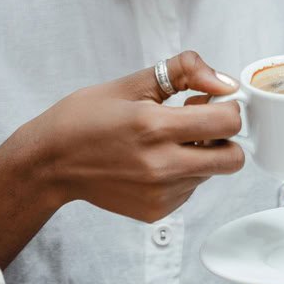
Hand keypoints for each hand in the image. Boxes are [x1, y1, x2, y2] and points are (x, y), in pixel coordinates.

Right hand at [23, 51, 245, 221]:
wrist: (50, 162)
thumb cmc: (86, 117)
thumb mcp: (133, 82)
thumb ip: (185, 72)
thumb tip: (224, 82)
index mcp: (155, 127)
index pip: (228, 122)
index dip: (226, 106)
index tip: (209, 100)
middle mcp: (161, 165)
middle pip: (233, 158)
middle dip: (224, 136)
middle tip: (199, 123)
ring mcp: (160, 193)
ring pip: (212, 173)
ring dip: (201, 155)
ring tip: (166, 140)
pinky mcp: (156, 212)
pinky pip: (191, 190)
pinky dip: (183, 174)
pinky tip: (154, 160)